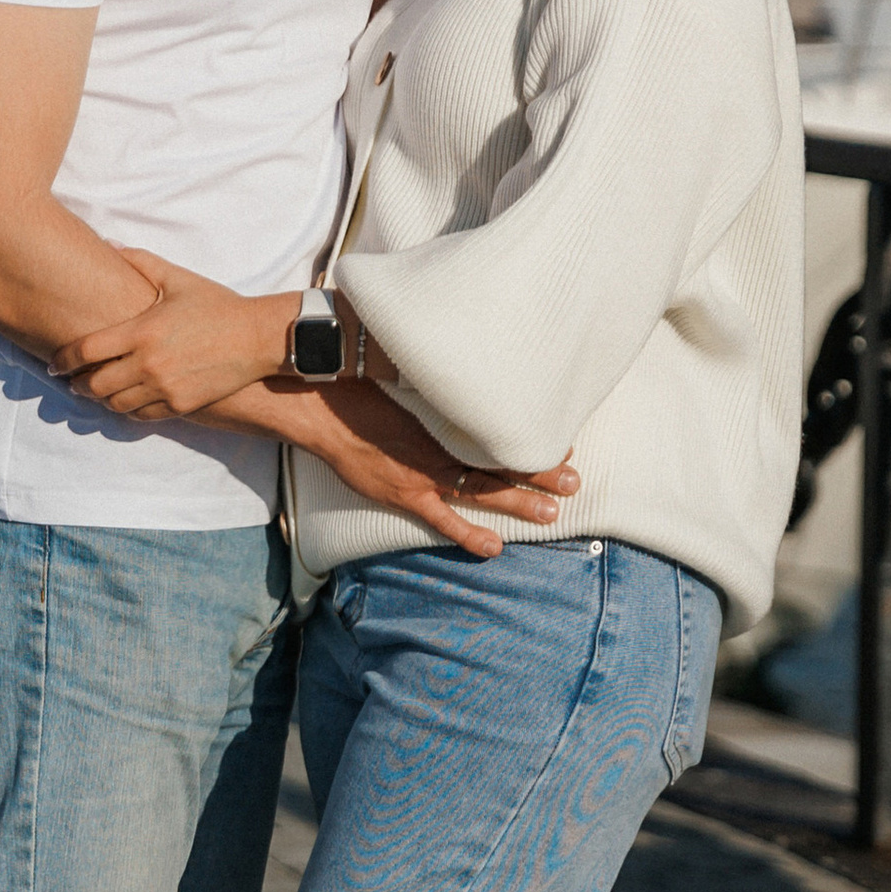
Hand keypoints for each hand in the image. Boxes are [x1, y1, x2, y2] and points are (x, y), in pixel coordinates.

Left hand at [48, 254, 291, 421]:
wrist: (257, 337)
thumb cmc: (217, 304)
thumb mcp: (177, 278)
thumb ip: (139, 261)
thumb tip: (108, 243)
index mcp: (142, 330)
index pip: (86, 350)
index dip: (63, 360)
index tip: (54, 365)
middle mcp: (149, 363)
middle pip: (94, 384)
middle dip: (78, 384)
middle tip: (73, 380)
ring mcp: (165, 387)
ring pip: (115, 404)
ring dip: (100, 399)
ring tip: (97, 391)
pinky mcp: (181, 404)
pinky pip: (141, 415)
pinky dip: (127, 410)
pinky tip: (125, 401)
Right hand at [296, 385, 578, 555]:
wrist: (317, 406)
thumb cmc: (357, 378)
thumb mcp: (401, 365)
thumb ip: (432, 366)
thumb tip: (459, 343)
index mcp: (442, 415)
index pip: (497, 432)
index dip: (530, 440)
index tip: (563, 439)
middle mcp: (438, 447)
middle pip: (498, 462)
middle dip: (538, 473)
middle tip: (573, 480)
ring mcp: (421, 474)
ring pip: (480, 491)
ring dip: (517, 502)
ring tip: (553, 512)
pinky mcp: (403, 494)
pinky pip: (442, 519)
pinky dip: (467, 534)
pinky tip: (494, 548)